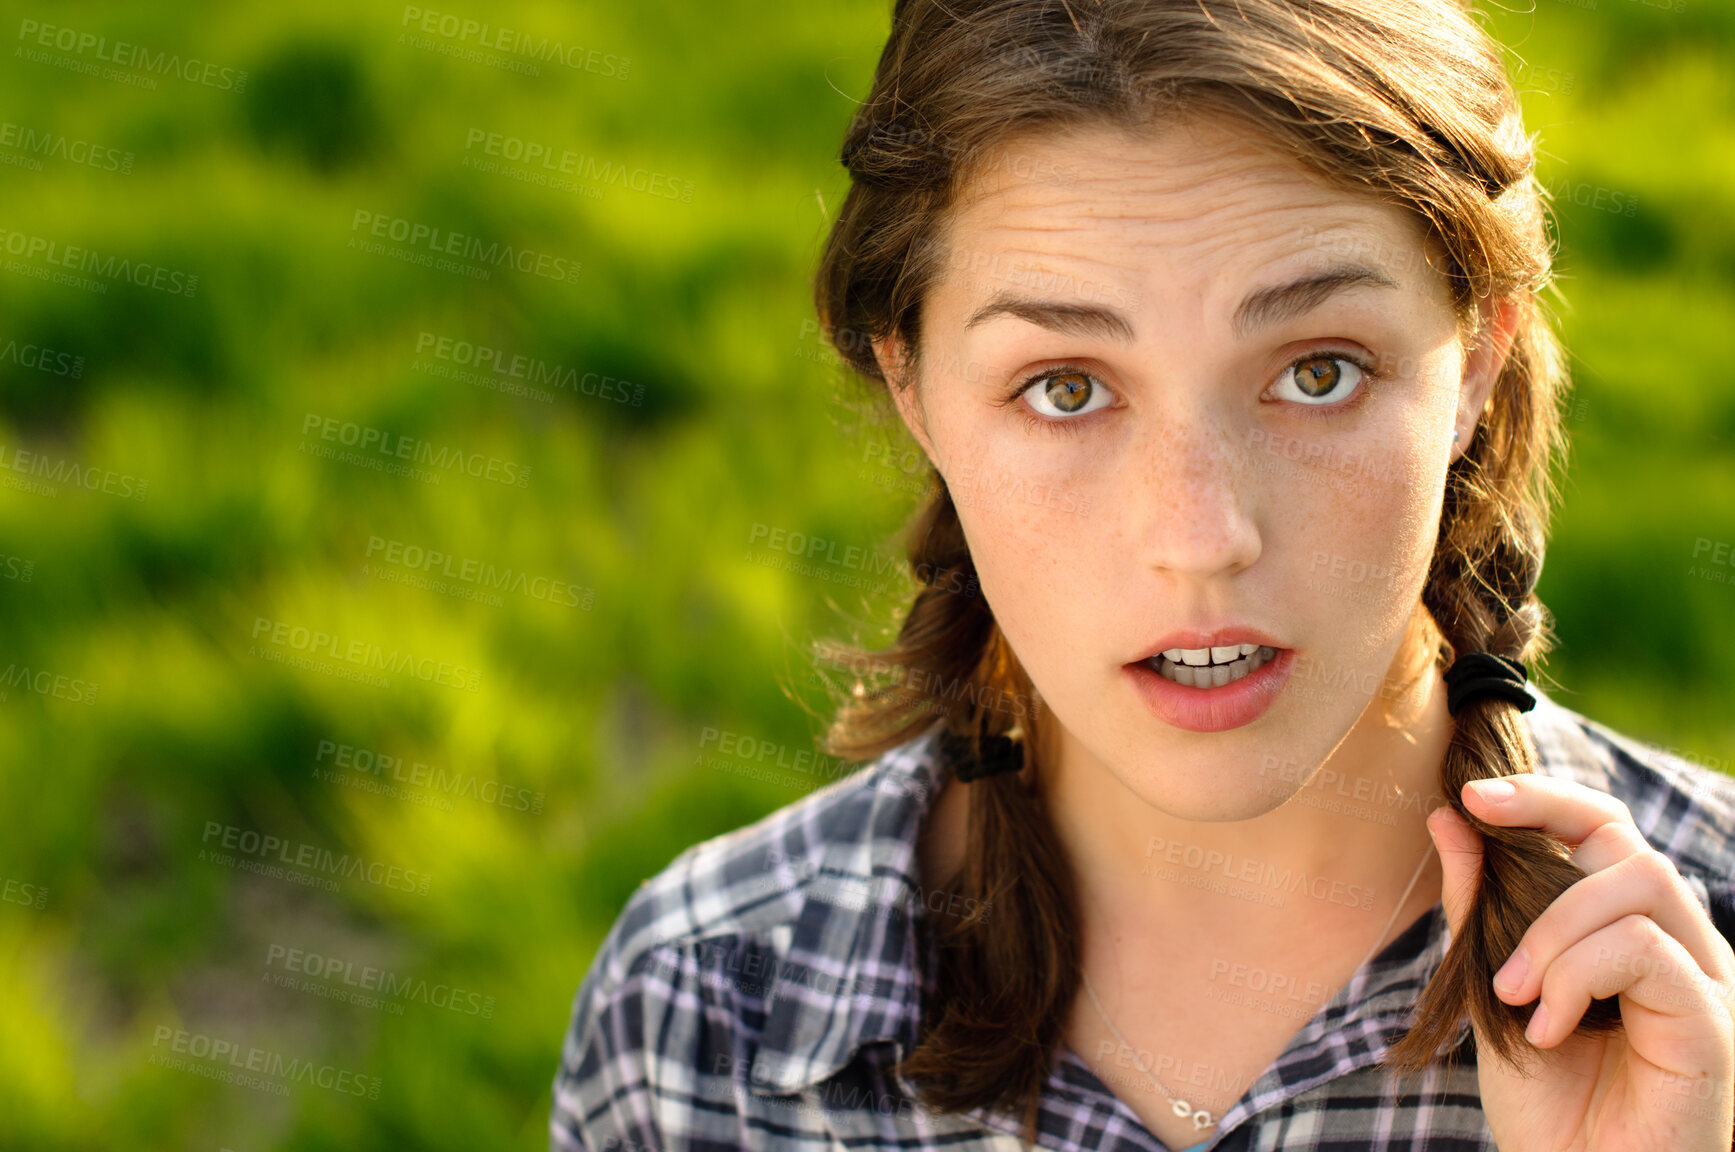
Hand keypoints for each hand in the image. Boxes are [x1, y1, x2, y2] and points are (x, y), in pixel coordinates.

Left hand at [1427, 774, 1734, 1151]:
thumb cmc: (1549, 1110)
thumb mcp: (1495, 991)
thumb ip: (1480, 909)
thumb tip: (1449, 817)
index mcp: (1635, 934)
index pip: (1605, 830)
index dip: (1544, 797)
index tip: (1472, 795)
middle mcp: (1682, 947)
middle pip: (1626, 836)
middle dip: (1544, 815)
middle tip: (1475, 824)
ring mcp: (1706, 982)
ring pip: (1638, 881)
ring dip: (1551, 927)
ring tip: (1513, 992)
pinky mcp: (1713, 1023)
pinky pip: (1643, 948)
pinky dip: (1577, 977)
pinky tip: (1549, 1030)